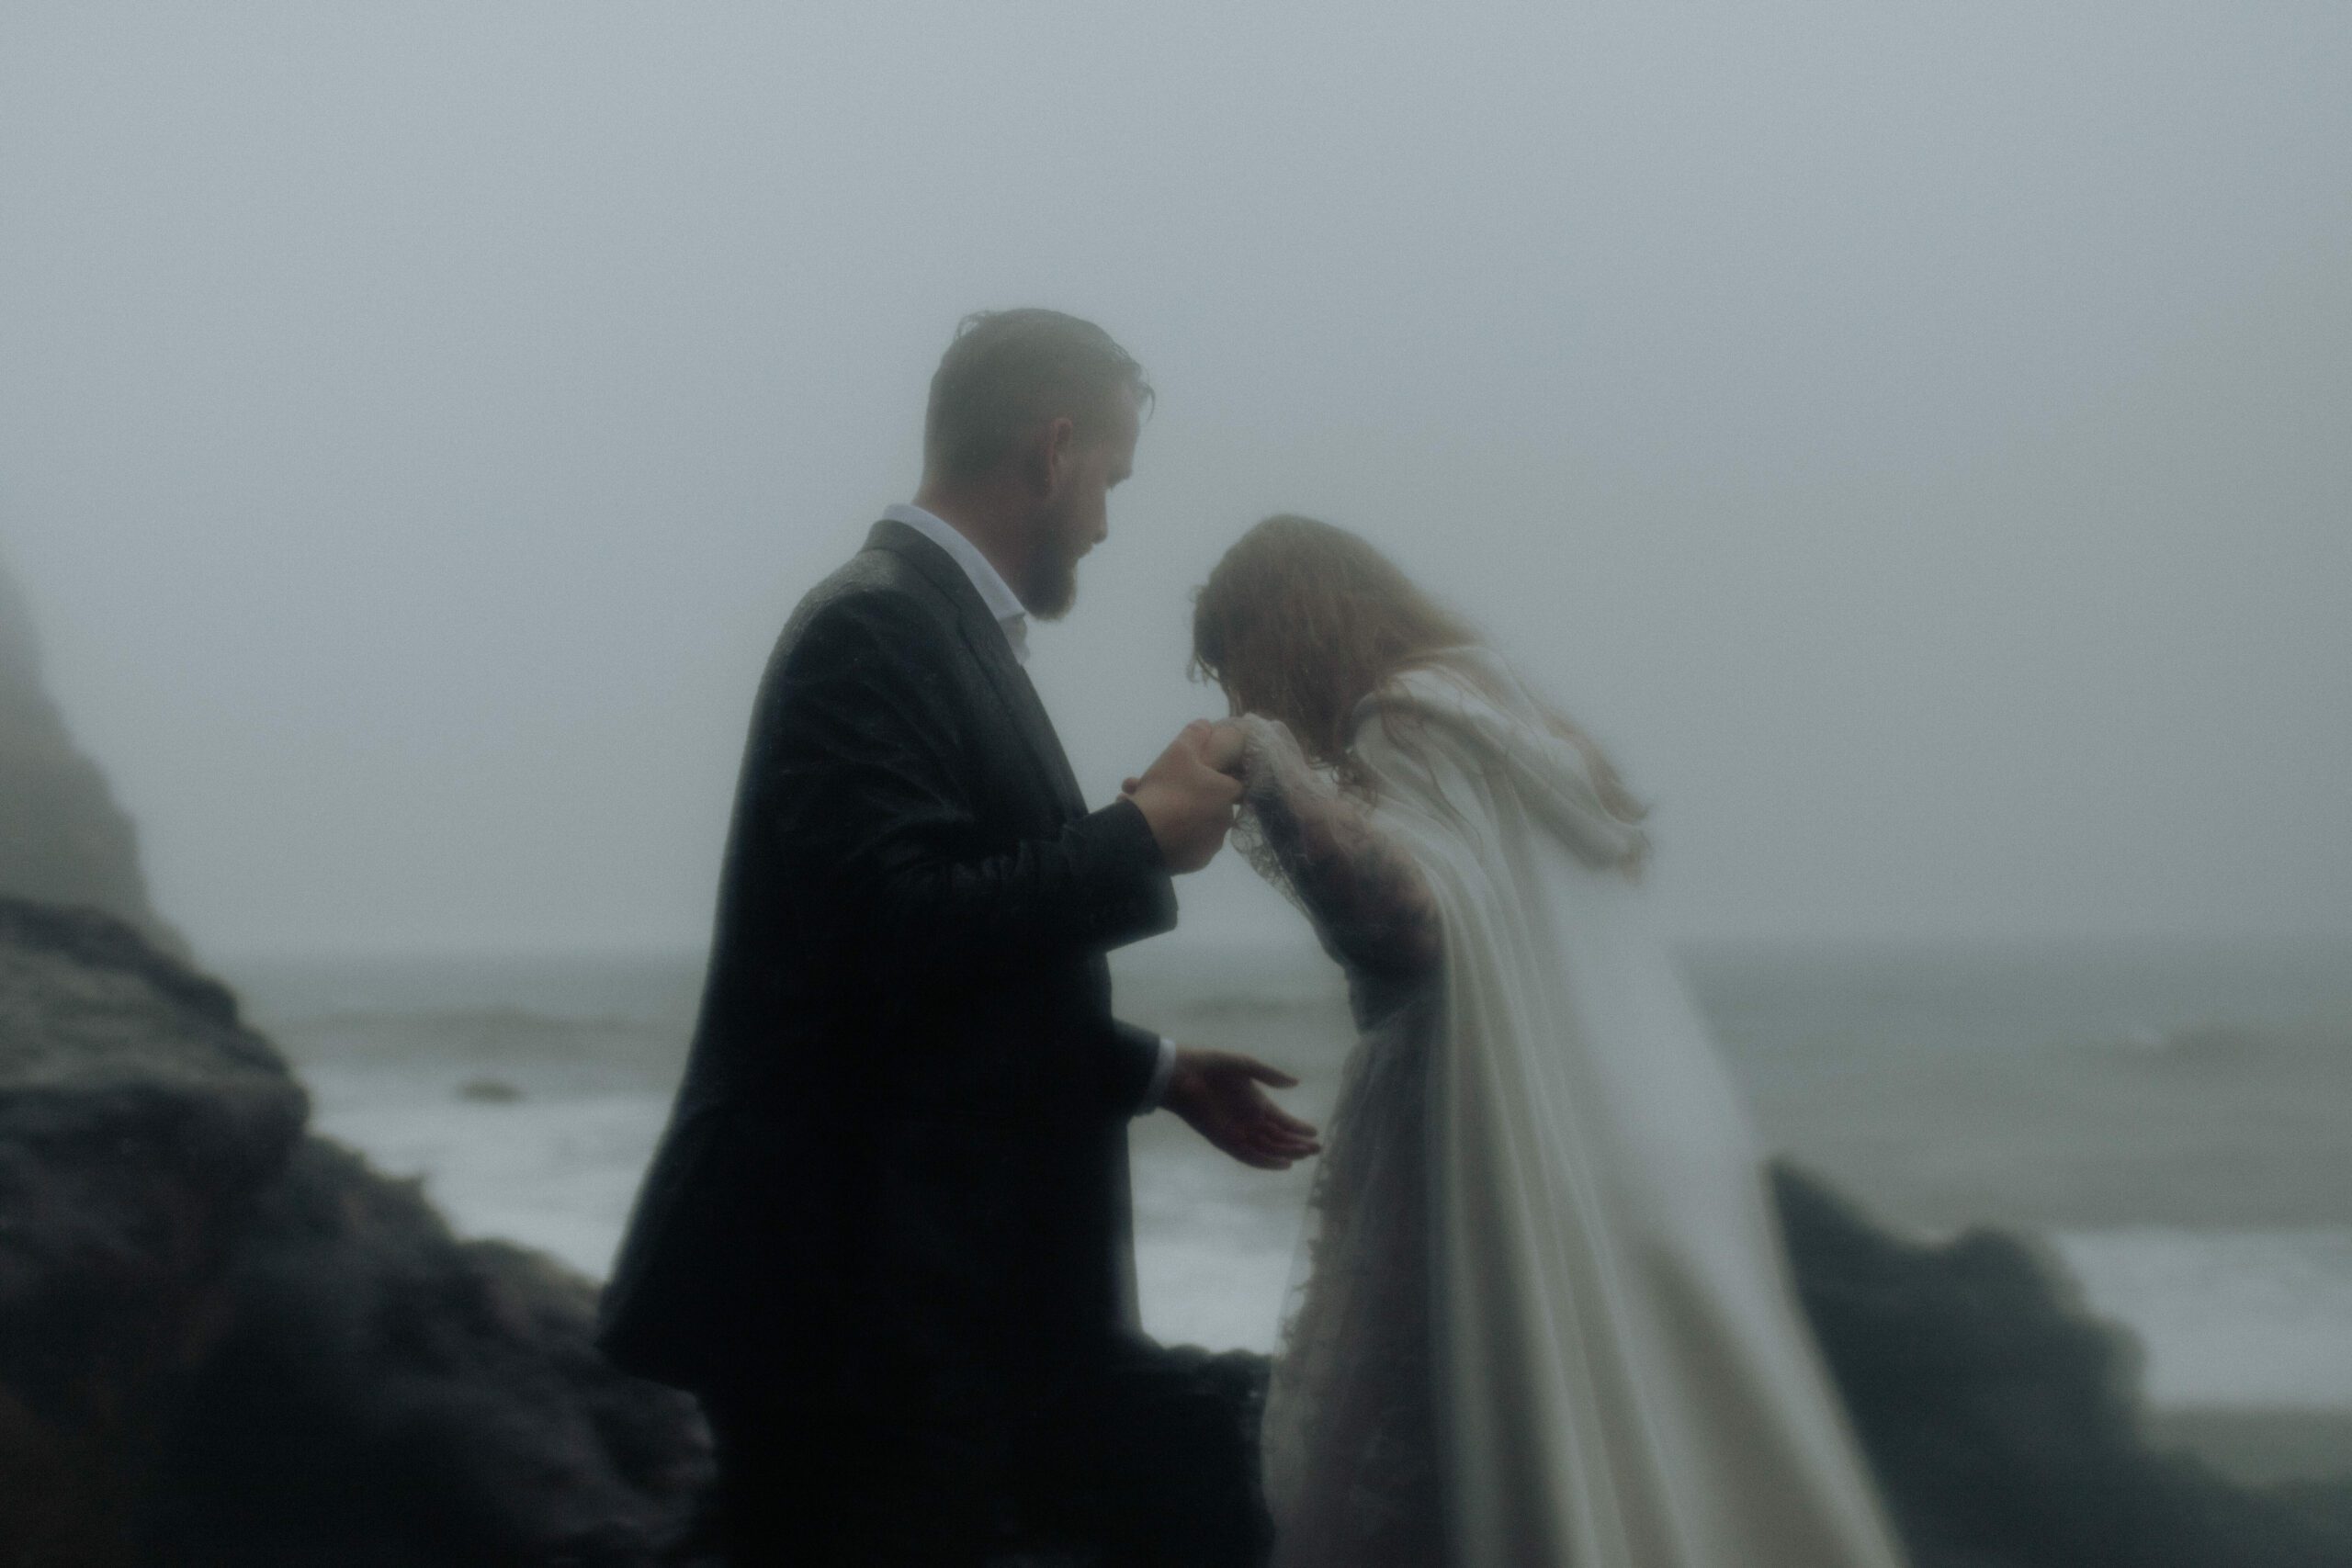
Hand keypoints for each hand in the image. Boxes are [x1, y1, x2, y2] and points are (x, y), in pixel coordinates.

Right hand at [1123, 720, 1244, 873]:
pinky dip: (1169, 834)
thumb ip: (1194, 735)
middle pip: (1205, 802)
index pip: (1234, 781)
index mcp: (1226, 793)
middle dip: (1179, 792)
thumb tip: (1206, 723)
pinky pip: (1184, 843)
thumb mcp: (1177, 752)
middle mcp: (1225, 821)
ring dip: (1169, 812)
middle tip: (1150, 786)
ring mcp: (1211, 844)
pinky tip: (1143, 826)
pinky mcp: (1195, 862)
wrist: (1142, 838)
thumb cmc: (1165, 790)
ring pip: (1190, 822)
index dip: (1217, 774)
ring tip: (1134, 804)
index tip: (1199, 773)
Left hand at [1161, 1047, 1321, 1170]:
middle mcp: (1250, 1121)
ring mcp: (1238, 1133)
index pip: (1282, 1120)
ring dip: (1286, 1153)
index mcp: (1256, 1103)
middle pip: (1278, 1138)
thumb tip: (1296, 1083)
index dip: (1298, 1127)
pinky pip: (1249, 1156)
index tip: (1315, 1132)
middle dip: (1297, 1144)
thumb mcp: (1245, 1066)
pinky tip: (1283, 1164)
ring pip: (1267, 1149)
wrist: (1183, 1075)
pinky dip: (1266, 1162)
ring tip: (1305, 1154)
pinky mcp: (1225, 1142)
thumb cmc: (1213, 1066)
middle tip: (1317, 1149)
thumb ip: (1270, 1076)